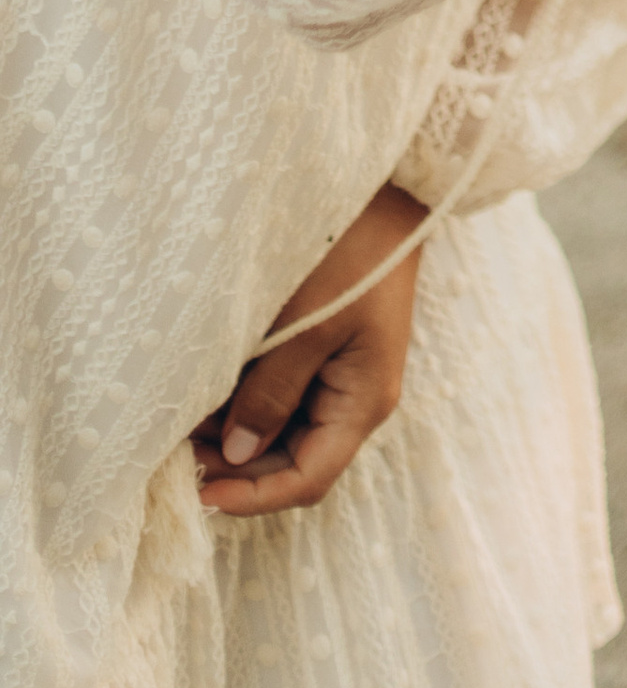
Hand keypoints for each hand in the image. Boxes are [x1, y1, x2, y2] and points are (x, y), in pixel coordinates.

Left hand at [194, 184, 425, 515]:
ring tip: (186, 416)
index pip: (307, 479)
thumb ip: (272, 393)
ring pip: (283, 432)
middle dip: (235, 464)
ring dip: (235, 433)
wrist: (387, 191)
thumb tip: (237, 455)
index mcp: (364, 402)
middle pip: (291, 461)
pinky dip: (246, 401)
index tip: (198, 492)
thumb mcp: (309, 325)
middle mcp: (355, 399)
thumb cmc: (354, 253)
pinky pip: (283, 396)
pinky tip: (210, 387)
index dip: (252, 496)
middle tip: (178, 448)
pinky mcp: (326, 352)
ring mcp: (341, 376)